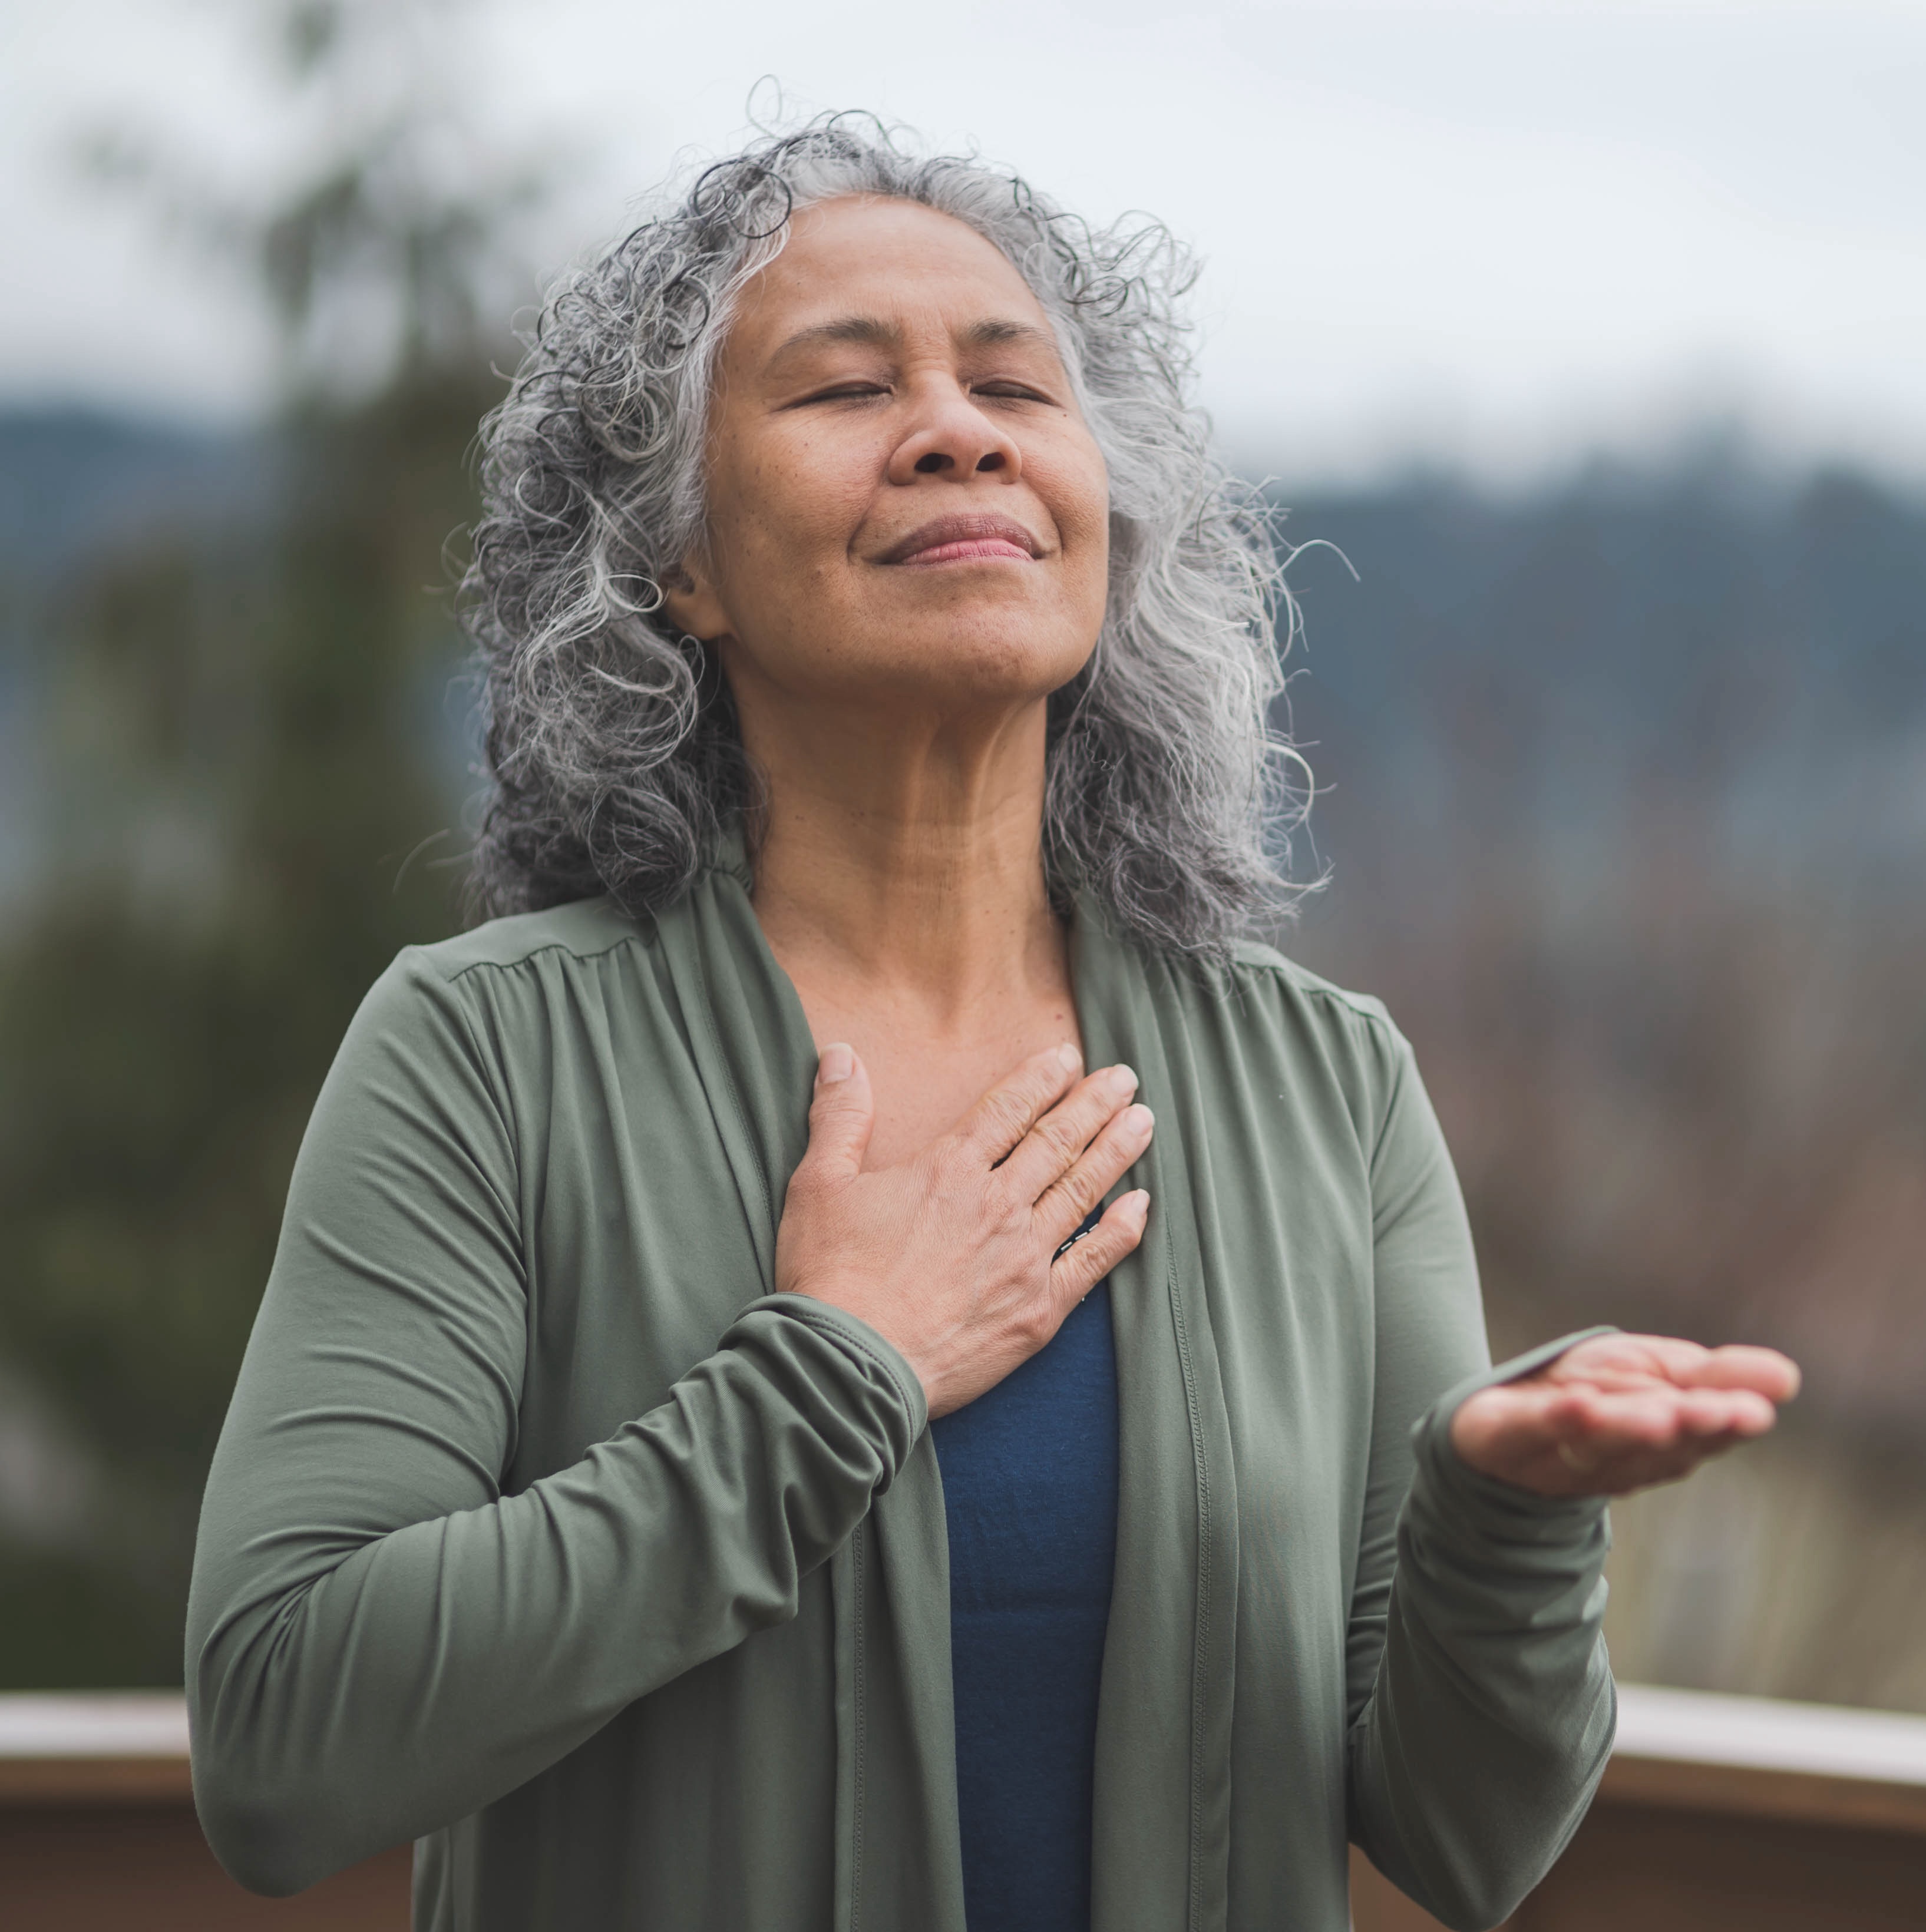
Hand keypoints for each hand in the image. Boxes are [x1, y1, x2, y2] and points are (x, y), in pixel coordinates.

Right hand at [776, 1041, 1152, 1417]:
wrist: (850, 1366)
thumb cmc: (830, 1277)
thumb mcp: (818, 1184)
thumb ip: (840, 1117)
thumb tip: (842, 1057)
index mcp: (947, 1170)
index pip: (1008, 1109)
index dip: (1041, 1078)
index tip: (1068, 1057)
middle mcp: (996, 1204)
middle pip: (1057, 1141)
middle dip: (1094, 1104)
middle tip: (1125, 1079)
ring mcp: (1024, 1257)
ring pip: (1082, 1189)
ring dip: (1117, 1151)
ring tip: (1144, 1122)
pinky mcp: (1038, 1310)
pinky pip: (1093, 1262)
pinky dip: (1122, 1231)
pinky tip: (1142, 1206)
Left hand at [1449, 1332, 1801, 1497]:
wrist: (1502, 1418)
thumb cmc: (1597, 1395)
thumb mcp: (1660, 1375)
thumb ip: (1717, 1379)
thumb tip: (1786, 1378)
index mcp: (1663, 1440)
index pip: (1700, 1433)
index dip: (1723, 1424)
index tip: (1752, 1411)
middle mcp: (1616, 1455)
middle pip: (1653, 1444)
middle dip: (1682, 1429)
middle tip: (1710, 1413)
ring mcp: (1558, 1451)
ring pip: (1595, 1445)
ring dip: (1625, 1429)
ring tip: (1655, 1412)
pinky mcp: (1504, 1438)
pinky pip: (1530, 1431)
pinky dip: (1555, 1421)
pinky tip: (1578, 1405)